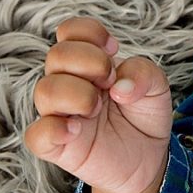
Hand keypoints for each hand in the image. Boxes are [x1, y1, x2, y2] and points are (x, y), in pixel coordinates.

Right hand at [24, 17, 173, 192]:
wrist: (147, 159)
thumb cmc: (143, 117)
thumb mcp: (156, 88)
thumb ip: (143, 73)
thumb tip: (120, 86)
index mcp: (87, 64)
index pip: (70, 32)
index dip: (89, 33)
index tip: (114, 49)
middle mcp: (68, 84)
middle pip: (57, 55)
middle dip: (90, 61)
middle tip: (111, 81)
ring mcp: (59, 114)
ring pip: (45, 90)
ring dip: (77, 94)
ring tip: (97, 108)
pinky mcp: (57, 146)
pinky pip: (36, 135)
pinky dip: (53, 129)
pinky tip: (77, 130)